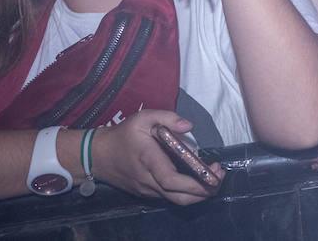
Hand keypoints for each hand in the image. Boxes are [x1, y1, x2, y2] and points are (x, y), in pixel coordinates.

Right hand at [90, 110, 223, 204]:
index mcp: (148, 161)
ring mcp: (146, 190)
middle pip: (178, 197)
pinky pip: (169, 197)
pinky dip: (187, 192)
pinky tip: (197, 179)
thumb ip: (167, 118)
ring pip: (175, 200)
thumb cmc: (123, 135)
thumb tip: (188, 126)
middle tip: (220, 177)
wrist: (97, 155)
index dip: (194, 182)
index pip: (171, 180)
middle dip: (204, 192)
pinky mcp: (146, 193)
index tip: (213, 173)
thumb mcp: (144, 118)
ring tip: (213, 177)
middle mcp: (148, 181)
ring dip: (198, 194)